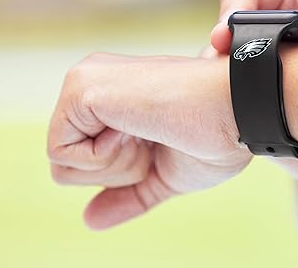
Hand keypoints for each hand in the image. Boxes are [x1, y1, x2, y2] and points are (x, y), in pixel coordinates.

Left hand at [48, 53, 248, 229]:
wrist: (236, 110)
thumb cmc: (212, 136)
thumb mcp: (164, 175)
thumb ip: (127, 195)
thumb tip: (89, 218)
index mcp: (113, 96)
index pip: (85, 157)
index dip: (126, 170)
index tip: (163, 140)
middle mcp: (95, 81)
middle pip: (68, 162)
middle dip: (116, 170)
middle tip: (156, 138)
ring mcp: (86, 80)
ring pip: (62, 162)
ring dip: (115, 165)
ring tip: (150, 131)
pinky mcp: (81, 88)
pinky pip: (61, 154)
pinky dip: (106, 159)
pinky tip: (138, 128)